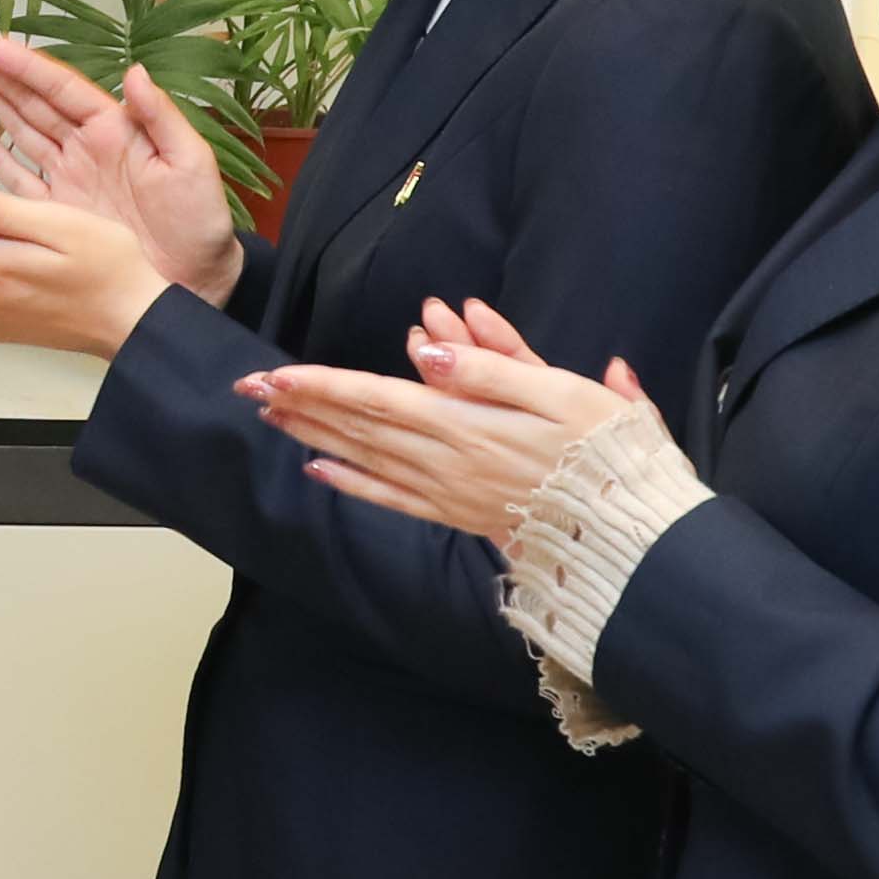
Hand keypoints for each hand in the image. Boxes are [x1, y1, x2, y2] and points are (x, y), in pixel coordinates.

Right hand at [0, 36, 244, 303]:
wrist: (194, 280)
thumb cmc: (199, 220)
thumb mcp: (190, 162)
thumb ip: (161, 116)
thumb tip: (135, 71)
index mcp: (115, 130)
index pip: (62, 88)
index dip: (26, 66)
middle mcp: (87, 149)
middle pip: (35, 102)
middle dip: (2, 73)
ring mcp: (70, 180)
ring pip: (24, 132)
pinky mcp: (58, 214)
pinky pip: (22, 180)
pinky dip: (0, 159)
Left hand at [239, 297, 641, 541]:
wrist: (630, 532)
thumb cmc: (605, 451)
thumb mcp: (563, 392)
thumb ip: (494, 367)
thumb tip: (429, 346)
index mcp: (469, 425)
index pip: (378, 398)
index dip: (322, 385)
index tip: (275, 372)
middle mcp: (446, 461)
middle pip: (359, 426)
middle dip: (301, 404)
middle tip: (247, 386)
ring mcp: (448, 492)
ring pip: (366, 458)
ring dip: (314, 434)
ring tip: (270, 414)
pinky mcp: (457, 514)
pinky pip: (391, 499)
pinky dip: (351, 483)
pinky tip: (318, 470)